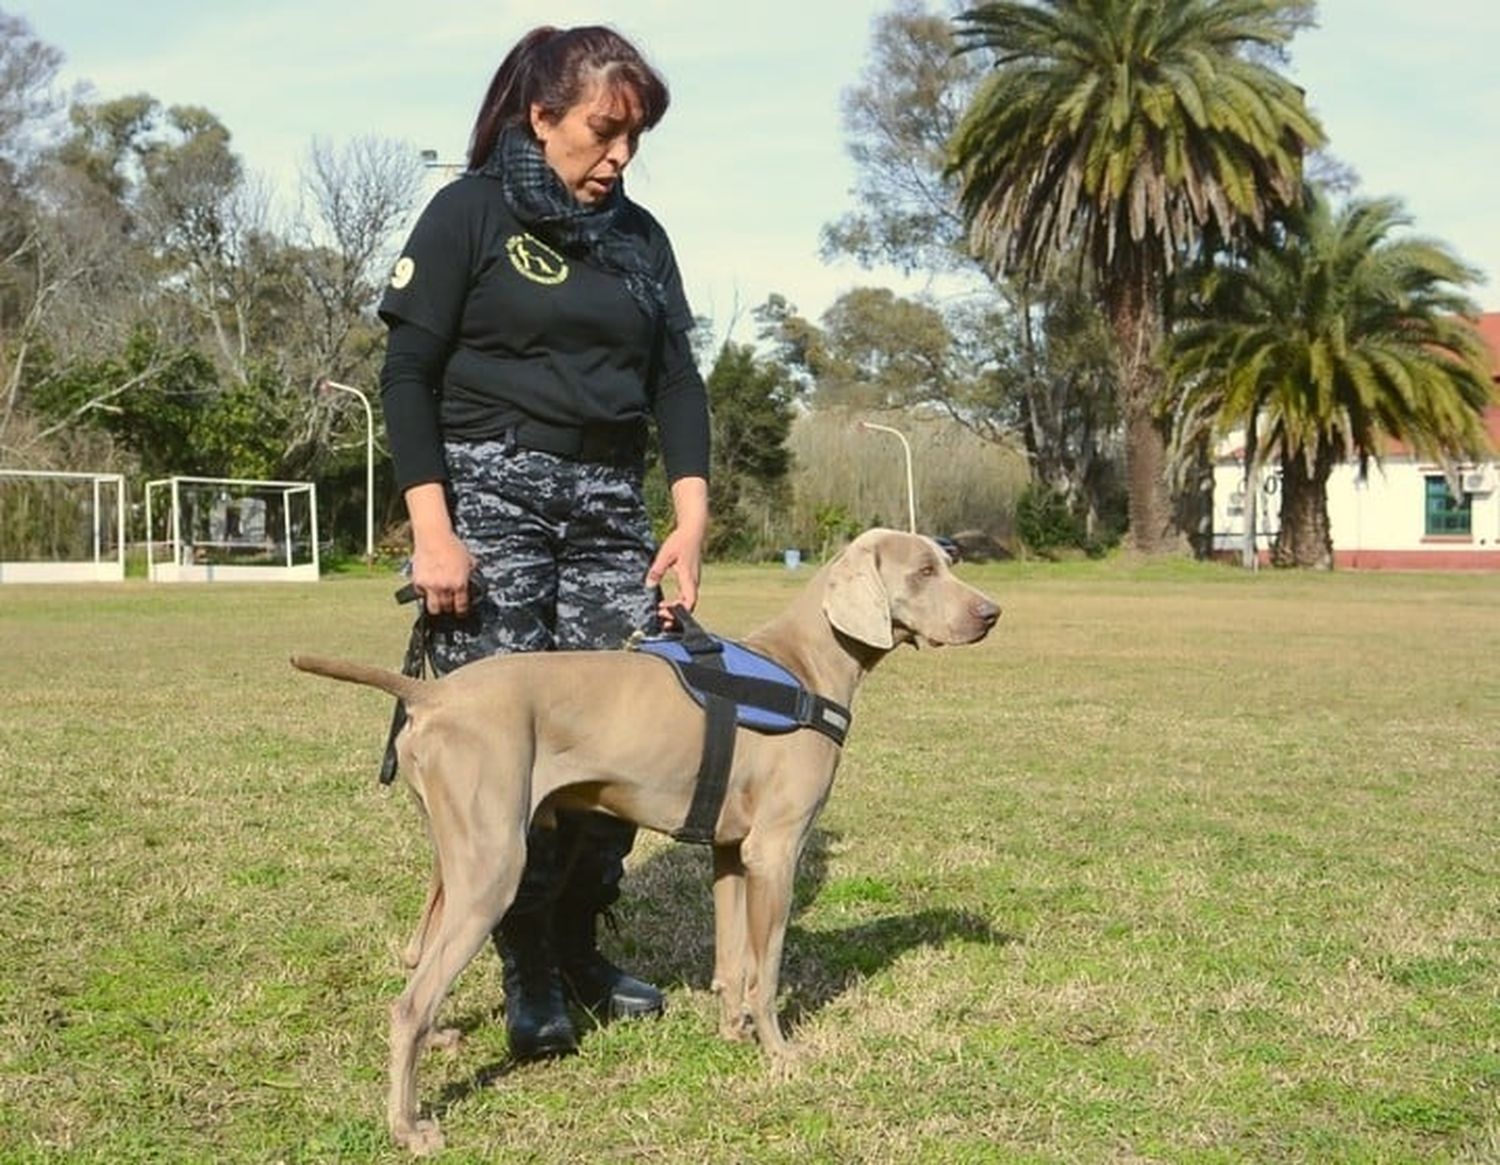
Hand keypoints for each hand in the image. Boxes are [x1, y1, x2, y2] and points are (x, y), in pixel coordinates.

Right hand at [410, 527, 476, 615]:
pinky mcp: (418, 581)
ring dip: (436, 606)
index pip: (461, 606)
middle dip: (449, 607)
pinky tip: (427, 587)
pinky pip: (420, 594)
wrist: (434, 536)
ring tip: (438, 602)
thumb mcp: (469, 560)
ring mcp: (430, 586)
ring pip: (433, 608)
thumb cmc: (452, 545)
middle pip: (446, 608)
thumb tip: (471, 581)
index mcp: (459, 583)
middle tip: (449, 603)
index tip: (461, 611)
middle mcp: (445, 587)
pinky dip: (423, 593)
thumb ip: (469, 574)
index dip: (462, 611)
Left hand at [646, 476, 707, 624]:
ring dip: (675, 609)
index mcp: (688, 578)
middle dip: (675, 615)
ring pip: (687, 602)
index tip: (663, 611)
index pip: (689, 603)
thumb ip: (657, 570)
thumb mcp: (665, 555)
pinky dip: (676, 603)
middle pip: (688, 606)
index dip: (678, 612)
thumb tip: (649, 585)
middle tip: (660, 617)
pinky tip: (664, 603)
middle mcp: (693, 582)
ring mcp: (692, 581)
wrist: (693, 530)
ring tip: (660, 611)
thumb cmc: (681, 541)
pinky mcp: (690, 578)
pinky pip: (685, 596)